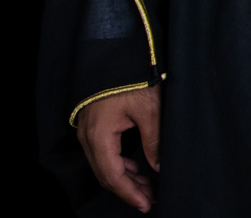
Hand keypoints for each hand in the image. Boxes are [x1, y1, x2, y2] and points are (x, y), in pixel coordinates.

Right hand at [76, 85, 160, 210]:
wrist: (115, 52)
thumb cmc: (133, 77)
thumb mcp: (149, 108)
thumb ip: (154, 140)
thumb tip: (159, 167)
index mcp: (99, 135)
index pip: (112, 175)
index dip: (129, 193)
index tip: (146, 204)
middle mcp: (88, 137)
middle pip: (106, 173)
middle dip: (128, 189)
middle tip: (150, 199)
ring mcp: (88, 131)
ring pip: (105, 165)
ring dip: (125, 178)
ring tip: (148, 187)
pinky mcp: (94, 125)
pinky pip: (104, 153)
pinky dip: (120, 164)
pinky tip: (136, 169)